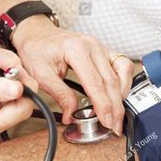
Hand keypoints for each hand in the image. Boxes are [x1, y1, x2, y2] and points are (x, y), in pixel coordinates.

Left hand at [12, 16, 133, 135]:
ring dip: (122, 95)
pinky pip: (122, 65)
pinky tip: (118, 96)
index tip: (106, 121)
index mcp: (76, 49)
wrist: (37, 34)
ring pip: (121, 72)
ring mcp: (100, 47)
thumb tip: (71, 115)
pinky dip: (123, 82)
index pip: (95, 83)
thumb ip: (59, 95)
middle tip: (114, 126)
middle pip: (111, 80)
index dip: (103, 105)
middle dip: (115, 107)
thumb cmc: (37, 50)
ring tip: (117, 114)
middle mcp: (92, 45)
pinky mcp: (104, 51)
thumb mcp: (41, 74)